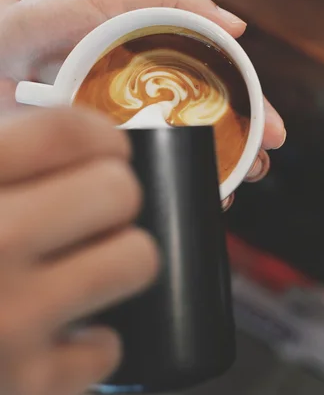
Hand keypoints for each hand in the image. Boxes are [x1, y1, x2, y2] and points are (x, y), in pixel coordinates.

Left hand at [0, 0, 285, 189]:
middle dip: (244, 148)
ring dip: (216, 173)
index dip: (253, 109)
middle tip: (260, 168)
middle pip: (211, 125)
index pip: (222, 88)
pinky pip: (144, 175)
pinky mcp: (101, 154)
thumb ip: (174, 0)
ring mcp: (127, 128)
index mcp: (163, 61)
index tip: (275, 133)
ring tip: (232, 190)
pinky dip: (170, 187)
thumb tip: (239, 27)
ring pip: (183, 154)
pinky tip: (185, 198)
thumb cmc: (50, 19)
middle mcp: (150, 97)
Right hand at [0, 106, 158, 394]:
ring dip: (113, 259)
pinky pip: (106, 347)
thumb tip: (60, 126)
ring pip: (137, 259)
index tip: (103, 148)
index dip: (99, 135)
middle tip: (83, 209)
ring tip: (76, 263)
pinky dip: (84, 341)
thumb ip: (0, 147)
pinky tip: (46, 331)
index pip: (68, 132)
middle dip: (108, 195)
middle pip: (118, 190)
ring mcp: (8, 323)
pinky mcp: (24, 389)